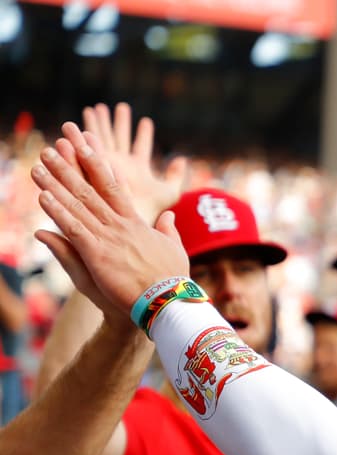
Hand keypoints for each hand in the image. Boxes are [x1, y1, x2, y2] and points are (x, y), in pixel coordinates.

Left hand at [31, 123, 189, 317]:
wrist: (169, 301)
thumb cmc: (174, 279)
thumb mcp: (174, 250)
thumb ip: (168, 230)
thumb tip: (168, 215)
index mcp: (137, 224)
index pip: (115, 188)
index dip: (99, 166)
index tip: (86, 147)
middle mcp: (121, 226)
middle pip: (91, 190)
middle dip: (70, 167)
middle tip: (53, 147)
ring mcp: (109, 238)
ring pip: (78, 205)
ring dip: (56, 184)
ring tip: (39, 165)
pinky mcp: (98, 254)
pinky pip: (73, 228)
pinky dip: (58, 212)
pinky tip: (43, 196)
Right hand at [82, 103, 186, 222]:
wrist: (128, 224)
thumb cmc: (150, 211)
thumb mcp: (168, 193)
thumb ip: (174, 175)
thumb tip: (182, 159)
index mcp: (138, 168)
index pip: (141, 147)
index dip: (143, 135)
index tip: (146, 121)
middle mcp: (121, 165)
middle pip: (118, 140)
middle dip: (115, 124)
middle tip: (112, 107)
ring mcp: (106, 167)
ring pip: (99, 143)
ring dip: (94, 126)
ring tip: (93, 109)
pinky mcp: (91, 171)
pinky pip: (83, 154)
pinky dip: (78, 142)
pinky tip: (72, 130)